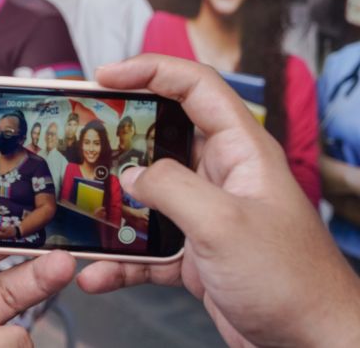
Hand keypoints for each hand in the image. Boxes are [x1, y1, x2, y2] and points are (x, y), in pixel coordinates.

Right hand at [77, 54, 359, 347]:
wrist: (311, 342)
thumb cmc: (290, 279)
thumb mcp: (223, 223)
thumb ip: (170, 189)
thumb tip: (129, 176)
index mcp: (240, 150)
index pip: (195, 87)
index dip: (150, 70)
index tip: (106, 76)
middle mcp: (221, 174)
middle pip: (162, 137)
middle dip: (119, 137)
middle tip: (81, 136)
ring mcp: (205, 213)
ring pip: (147, 195)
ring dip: (113, 206)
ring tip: (79, 208)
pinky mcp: (194, 251)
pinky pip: (146, 245)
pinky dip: (121, 259)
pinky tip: (97, 272)